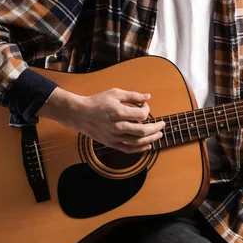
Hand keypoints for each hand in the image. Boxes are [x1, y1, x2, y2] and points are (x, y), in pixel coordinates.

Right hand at [38, 87, 165, 152]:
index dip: (147, 110)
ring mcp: (113, 136)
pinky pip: (128, 149)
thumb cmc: (97, 101)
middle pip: (142, 131)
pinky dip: (139, 149)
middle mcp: (116, 126)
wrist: (79, 114)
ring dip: (151, 139)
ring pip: (137, 142)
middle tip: (163, 124)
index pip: (141, 114)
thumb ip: (132, 96)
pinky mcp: (110, 143)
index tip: (145, 106)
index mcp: (117, 112)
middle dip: (155, 128)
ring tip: (159, 135)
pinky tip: (148, 146)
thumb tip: (148, 97)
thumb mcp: (115, 93)